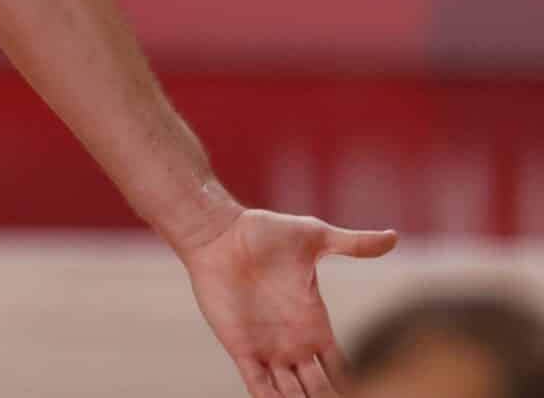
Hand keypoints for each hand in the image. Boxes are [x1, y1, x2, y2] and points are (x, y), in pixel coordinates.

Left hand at [180, 207, 397, 396]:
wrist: (219, 232)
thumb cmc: (264, 232)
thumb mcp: (315, 237)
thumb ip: (354, 244)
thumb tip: (394, 237)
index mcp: (317, 326)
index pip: (344, 371)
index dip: (358, 387)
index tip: (380, 392)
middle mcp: (295, 344)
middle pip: (320, 391)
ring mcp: (267, 348)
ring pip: (291, 395)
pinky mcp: (240, 347)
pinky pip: (257, 385)